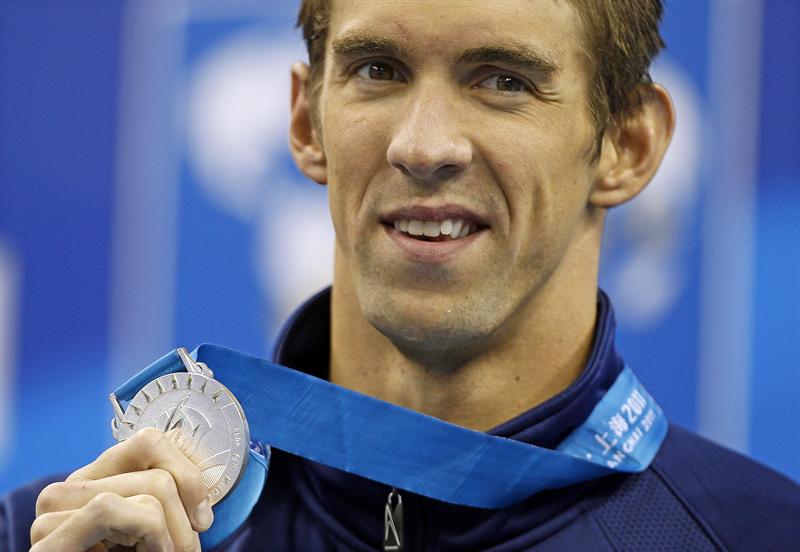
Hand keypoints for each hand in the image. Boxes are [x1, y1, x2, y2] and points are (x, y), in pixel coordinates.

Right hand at [30, 427, 212, 551]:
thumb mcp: (152, 534)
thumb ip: (165, 501)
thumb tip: (203, 488)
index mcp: (96, 480)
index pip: (150, 441)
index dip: (189, 473)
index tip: (203, 517)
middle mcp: (69, 490)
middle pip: (159, 471)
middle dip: (187, 520)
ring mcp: (53, 515)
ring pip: (150, 490)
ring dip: (174, 536)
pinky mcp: (50, 540)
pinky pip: (111, 508)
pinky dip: (149, 535)